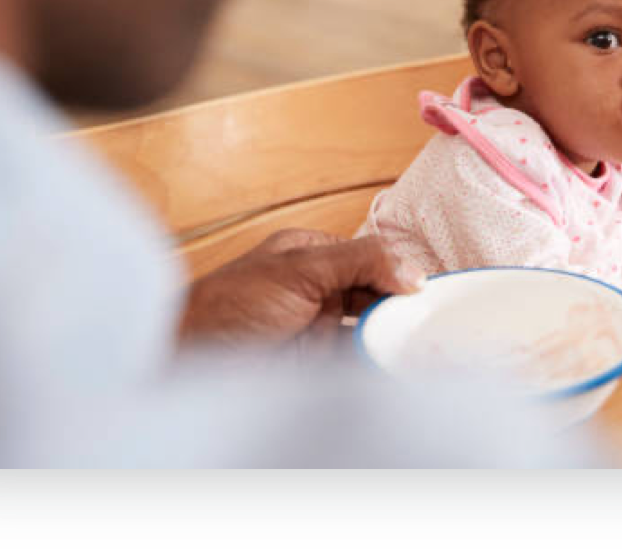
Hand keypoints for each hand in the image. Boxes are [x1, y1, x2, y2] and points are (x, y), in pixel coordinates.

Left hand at [178, 229, 426, 349]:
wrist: (187, 361)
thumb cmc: (227, 306)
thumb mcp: (299, 268)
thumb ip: (359, 261)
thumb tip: (413, 271)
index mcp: (311, 254)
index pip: (371, 258)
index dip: (401, 272)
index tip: (432, 290)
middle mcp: (317, 289)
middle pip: (375, 295)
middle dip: (402, 307)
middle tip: (433, 320)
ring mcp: (317, 329)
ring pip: (370, 330)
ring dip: (393, 336)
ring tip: (424, 343)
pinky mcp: (315, 366)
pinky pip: (356, 362)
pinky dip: (377, 363)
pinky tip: (398, 363)